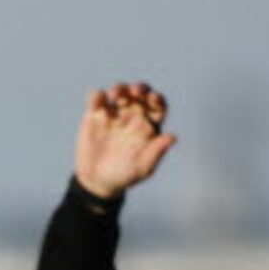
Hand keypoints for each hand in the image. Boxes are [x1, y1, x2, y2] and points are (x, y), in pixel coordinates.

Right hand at [74, 82, 176, 200]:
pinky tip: (96, 101)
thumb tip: (173, 137)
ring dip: (119, 88)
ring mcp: (115, 112)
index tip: (153, 98)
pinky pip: (97, 99)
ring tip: (115, 94)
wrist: (97, 181)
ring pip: (120, 92)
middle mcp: (134, 114)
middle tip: (136, 91)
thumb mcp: (142, 168)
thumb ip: (156, 152)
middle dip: (140, 89)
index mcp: (149, 124)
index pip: (158, 106)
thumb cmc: (124, 175)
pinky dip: (96, 97)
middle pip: (140, 94)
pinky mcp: (95, 114)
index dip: (157, 99)